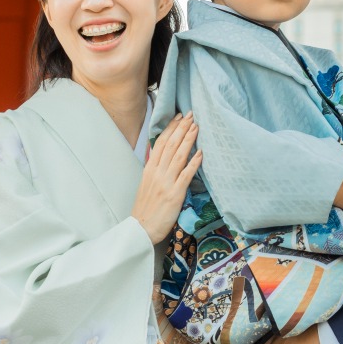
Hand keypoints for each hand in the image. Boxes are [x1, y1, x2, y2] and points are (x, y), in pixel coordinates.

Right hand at [131, 113, 201, 244]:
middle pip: (170, 145)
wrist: (141, 228)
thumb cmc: (146, 207)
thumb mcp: (146, 183)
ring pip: (178, 156)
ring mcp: (166, 183)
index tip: (179, 116)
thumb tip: (164, 153)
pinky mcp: (174, 194)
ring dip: (188, 140)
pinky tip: (201, 153)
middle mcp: (157, 173)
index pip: (161, 143)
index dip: (171, 128)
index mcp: (150, 169)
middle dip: (181, 128)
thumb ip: (155, 168)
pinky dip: (193, 163)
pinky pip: (186, 175)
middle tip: (191, 115)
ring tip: (196, 127)